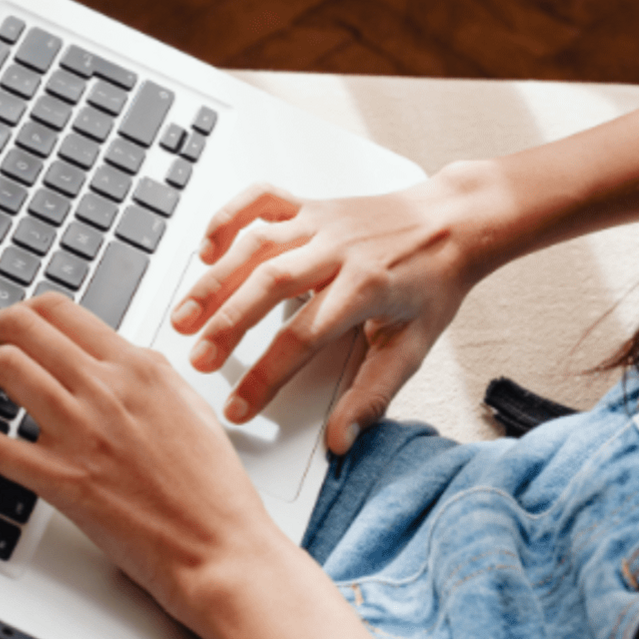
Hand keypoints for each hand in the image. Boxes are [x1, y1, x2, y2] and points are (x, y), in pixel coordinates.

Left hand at [0, 294, 276, 638]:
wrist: (221, 549)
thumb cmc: (212, 490)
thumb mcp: (187, 407)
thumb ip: (144, 375)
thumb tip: (110, 357)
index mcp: (137, 366)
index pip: (60, 311)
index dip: (19, 312)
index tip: (7, 327)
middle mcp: (106, 387)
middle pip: (22, 326)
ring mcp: (81, 431)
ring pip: (3, 366)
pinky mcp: (62, 479)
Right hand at [170, 179, 474, 452]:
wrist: (454, 222)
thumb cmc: (432, 283)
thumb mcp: (413, 347)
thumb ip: (372, 395)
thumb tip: (341, 439)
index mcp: (365, 287)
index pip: (303, 338)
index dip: (266, 376)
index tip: (239, 406)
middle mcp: (336, 249)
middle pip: (267, 284)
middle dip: (226, 324)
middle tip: (198, 359)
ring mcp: (319, 222)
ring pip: (254, 244)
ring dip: (213, 280)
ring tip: (185, 314)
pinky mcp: (309, 204)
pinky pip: (259, 200)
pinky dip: (228, 218)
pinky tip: (208, 249)